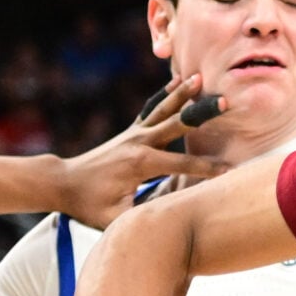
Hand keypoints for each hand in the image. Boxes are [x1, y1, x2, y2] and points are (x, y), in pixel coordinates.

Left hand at [54, 76, 229, 227]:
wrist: (62, 183)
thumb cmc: (89, 204)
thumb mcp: (115, 218)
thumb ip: (144, 216)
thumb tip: (172, 215)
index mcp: (140, 163)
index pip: (183, 163)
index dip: (209, 168)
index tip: (233, 170)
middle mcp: (139, 142)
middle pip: (178, 123)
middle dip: (203, 113)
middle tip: (225, 100)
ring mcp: (133, 134)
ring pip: (164, 109)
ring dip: (184, 93)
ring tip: (201, 77)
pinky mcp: (130, 132)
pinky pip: (152, 109)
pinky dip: (166, 95)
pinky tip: (177, 81)